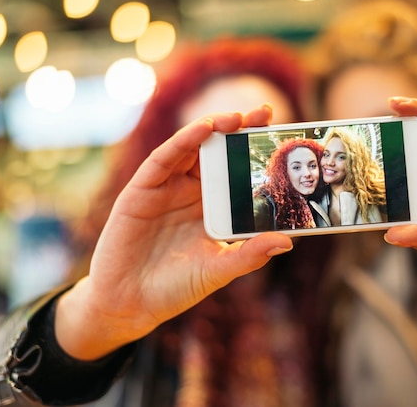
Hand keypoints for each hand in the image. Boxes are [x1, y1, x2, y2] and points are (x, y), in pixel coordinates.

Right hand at [56, 106, 292, 359]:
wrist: (129, 304)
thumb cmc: (175, 287)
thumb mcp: (218, 270)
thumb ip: (249, 256)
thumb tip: (287, 242)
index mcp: (211, 209)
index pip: (236, 172)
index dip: (254, 153)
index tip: (280, 135)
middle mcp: (190, 193)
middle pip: (217, 153)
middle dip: (239, 131)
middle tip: (265, 112)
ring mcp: (165, 189)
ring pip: (191, 149)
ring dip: (213, 129)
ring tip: (238, 117)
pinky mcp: (141, 190)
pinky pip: (164, 159)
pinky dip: (182, 141)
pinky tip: (203, 129)